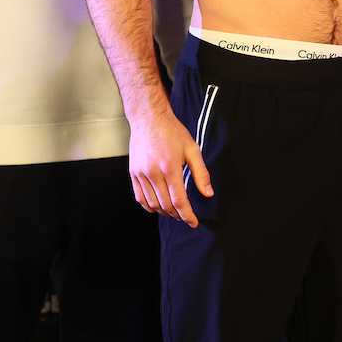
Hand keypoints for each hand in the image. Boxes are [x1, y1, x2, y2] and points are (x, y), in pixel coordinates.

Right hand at [127, 106, 212, 227]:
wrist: (149, 119)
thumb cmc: (172, 132)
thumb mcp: (193, 149)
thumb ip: (201, 173)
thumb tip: (208, 193)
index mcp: (170, 167)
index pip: (179, 200)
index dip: (187, 215)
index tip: (194, 222)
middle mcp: (153, 172)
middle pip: (165, 205)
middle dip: (178, 215)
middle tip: (186, 217)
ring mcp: (140, 174)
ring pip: (152, 204)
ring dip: (164, 213)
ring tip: (175, 213)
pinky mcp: (133, 174)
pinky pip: (139, 198)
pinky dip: (149, 207)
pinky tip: (159, 207)